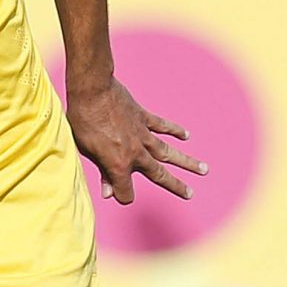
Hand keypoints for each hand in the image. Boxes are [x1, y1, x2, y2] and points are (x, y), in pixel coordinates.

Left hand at [65, 78, 205, 205]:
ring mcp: (142, 134)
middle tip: (191, 194)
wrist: (92, 91)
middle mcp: (135, 153)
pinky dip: (175, 131)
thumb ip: (101, 173)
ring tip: (204, 169)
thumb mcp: (86, 152)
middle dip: (176, 185)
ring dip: (187, 162)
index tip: (119, 194)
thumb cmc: (83, 122)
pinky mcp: (143, 117)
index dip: (123, 196)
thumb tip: (108, 194)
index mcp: (118, 165)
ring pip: (169, 152)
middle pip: (159, 174)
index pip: (126, 192)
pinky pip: (163, 126)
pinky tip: (186, 136)